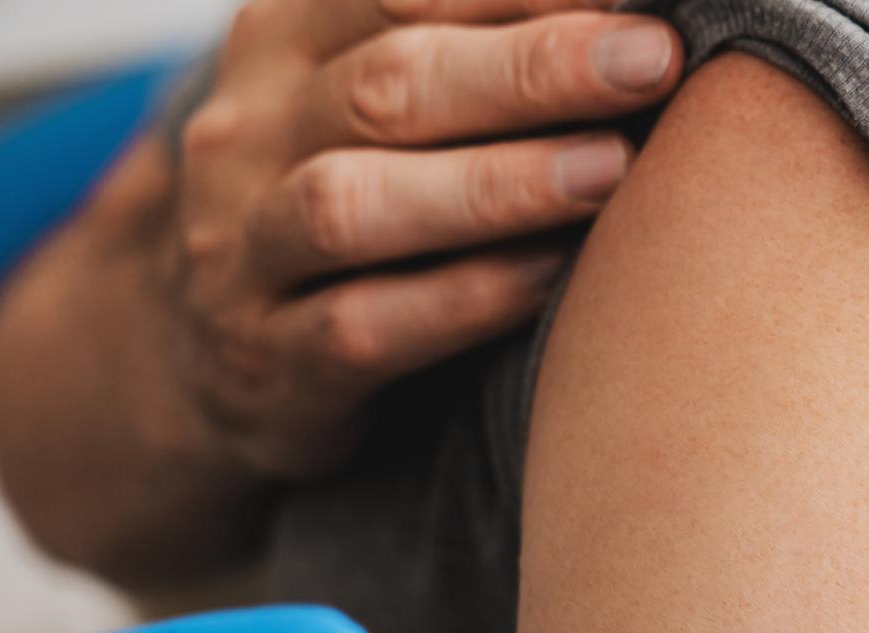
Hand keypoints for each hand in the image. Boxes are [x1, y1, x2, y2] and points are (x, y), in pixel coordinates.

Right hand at [161, 0, 681, 477]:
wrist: (220, 361)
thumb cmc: (355, 200)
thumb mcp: (376, 101)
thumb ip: (469, 43)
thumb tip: (621, 8)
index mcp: (282, 40)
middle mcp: (249, 134)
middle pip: (386, 83)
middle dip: (530, 67)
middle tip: (649, 59)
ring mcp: (245, 252)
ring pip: (355, 204)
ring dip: (495, 184)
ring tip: (609, 168)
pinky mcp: (271, 361)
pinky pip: (362, 326)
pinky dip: (464, 299)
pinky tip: (549, 280)